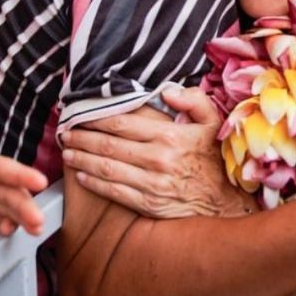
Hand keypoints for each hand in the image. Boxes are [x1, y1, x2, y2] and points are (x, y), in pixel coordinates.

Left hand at [0, 121, 48, 235]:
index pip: (5, 169)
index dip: (22, 176)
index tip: (41, 182)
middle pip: (13, 193)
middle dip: (27, 206)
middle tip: (39, 220)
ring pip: (11, 208)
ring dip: (25, 219)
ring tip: (37, 230)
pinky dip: (6, 226)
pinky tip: (8, 232)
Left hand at [61, 87, 255, 218]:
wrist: (228, 202)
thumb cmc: (218, 160)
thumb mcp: (214, 123)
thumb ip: (194, 101)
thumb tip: (168, 91)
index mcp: (169, 136)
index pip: (122, 123)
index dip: (96, 118)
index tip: (80, 114)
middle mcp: (157, 159)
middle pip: (108, 145)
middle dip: (82, 136)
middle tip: (66, 131)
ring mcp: (151, 184)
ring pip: (106, 168)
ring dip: (82, 158)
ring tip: (68, 151)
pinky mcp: (148, 204)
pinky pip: (114, 192)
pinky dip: (93, 183)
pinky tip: (82, 175)